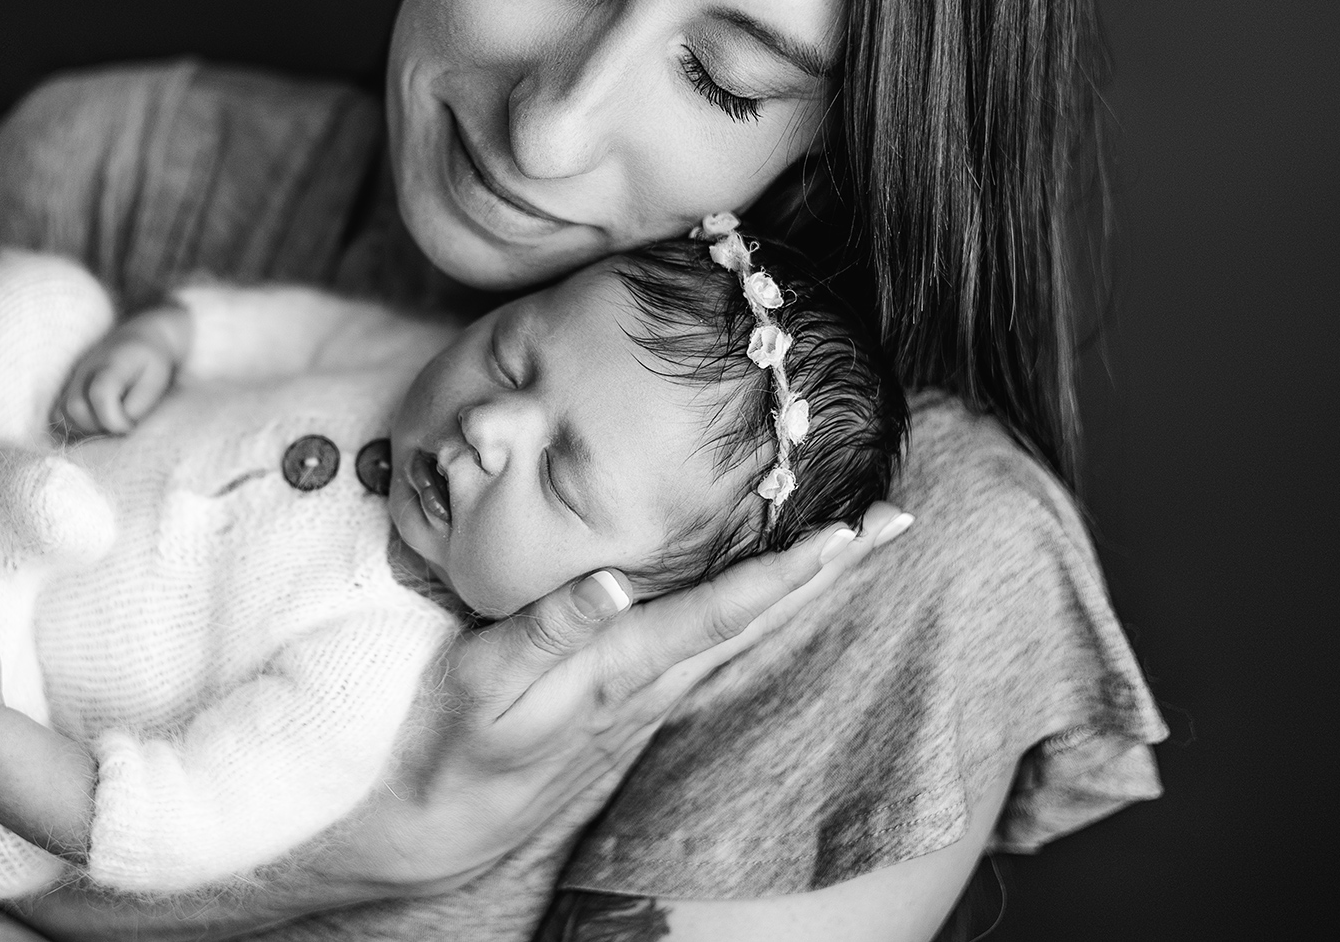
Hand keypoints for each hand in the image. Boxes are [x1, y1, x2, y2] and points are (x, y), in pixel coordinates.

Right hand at [14, 503, 913, 937]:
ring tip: (874, 529)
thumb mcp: (112, 832)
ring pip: (689, 664)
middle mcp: (517, 755)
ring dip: (777, 600)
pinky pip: (674, 662)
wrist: (282, 909)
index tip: (633, 577)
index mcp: (427, 765)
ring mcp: (560, 745)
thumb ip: (8, 750)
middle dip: (756, 606)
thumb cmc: (225, 853)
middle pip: (656, 670)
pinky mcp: (574, 730)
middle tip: (864, 536)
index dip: (565, 637)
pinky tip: (810, 559)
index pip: (510, 695)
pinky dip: (743, 607)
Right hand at [56, 305, 190, 435]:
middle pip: (75, 407)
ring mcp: (73, 378)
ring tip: (107, 424)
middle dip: (98, 426)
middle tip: (119, 426)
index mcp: (111, 364)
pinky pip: (59, 413)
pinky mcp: (67, 387)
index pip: (100, 394)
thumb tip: (117, 427)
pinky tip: (95, 423)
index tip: (129, 426)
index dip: (114, 419)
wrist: (138, 339)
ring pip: (61, 413)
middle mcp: (86, 370)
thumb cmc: (151, 363)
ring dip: (84, 428)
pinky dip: (74, 425)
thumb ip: (136, 406)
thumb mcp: (155, 382)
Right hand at [329, 501, 914, 892]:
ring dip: (808, 588)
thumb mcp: (484, 681)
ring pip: (748, 632)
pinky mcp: (636, 698)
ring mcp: (651, 694)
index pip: (725, 612)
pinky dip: (762, 609)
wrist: (442, 819)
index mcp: (625, 668)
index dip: (789, 571)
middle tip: (897, 520)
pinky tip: (782, 593)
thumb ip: (547, 629)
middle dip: (830, 571)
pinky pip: (717, 645)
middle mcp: (654, 682)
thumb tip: (612, 582)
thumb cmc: (455, 740)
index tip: (849, 533)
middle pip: (762, 619)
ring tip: (859, 543)